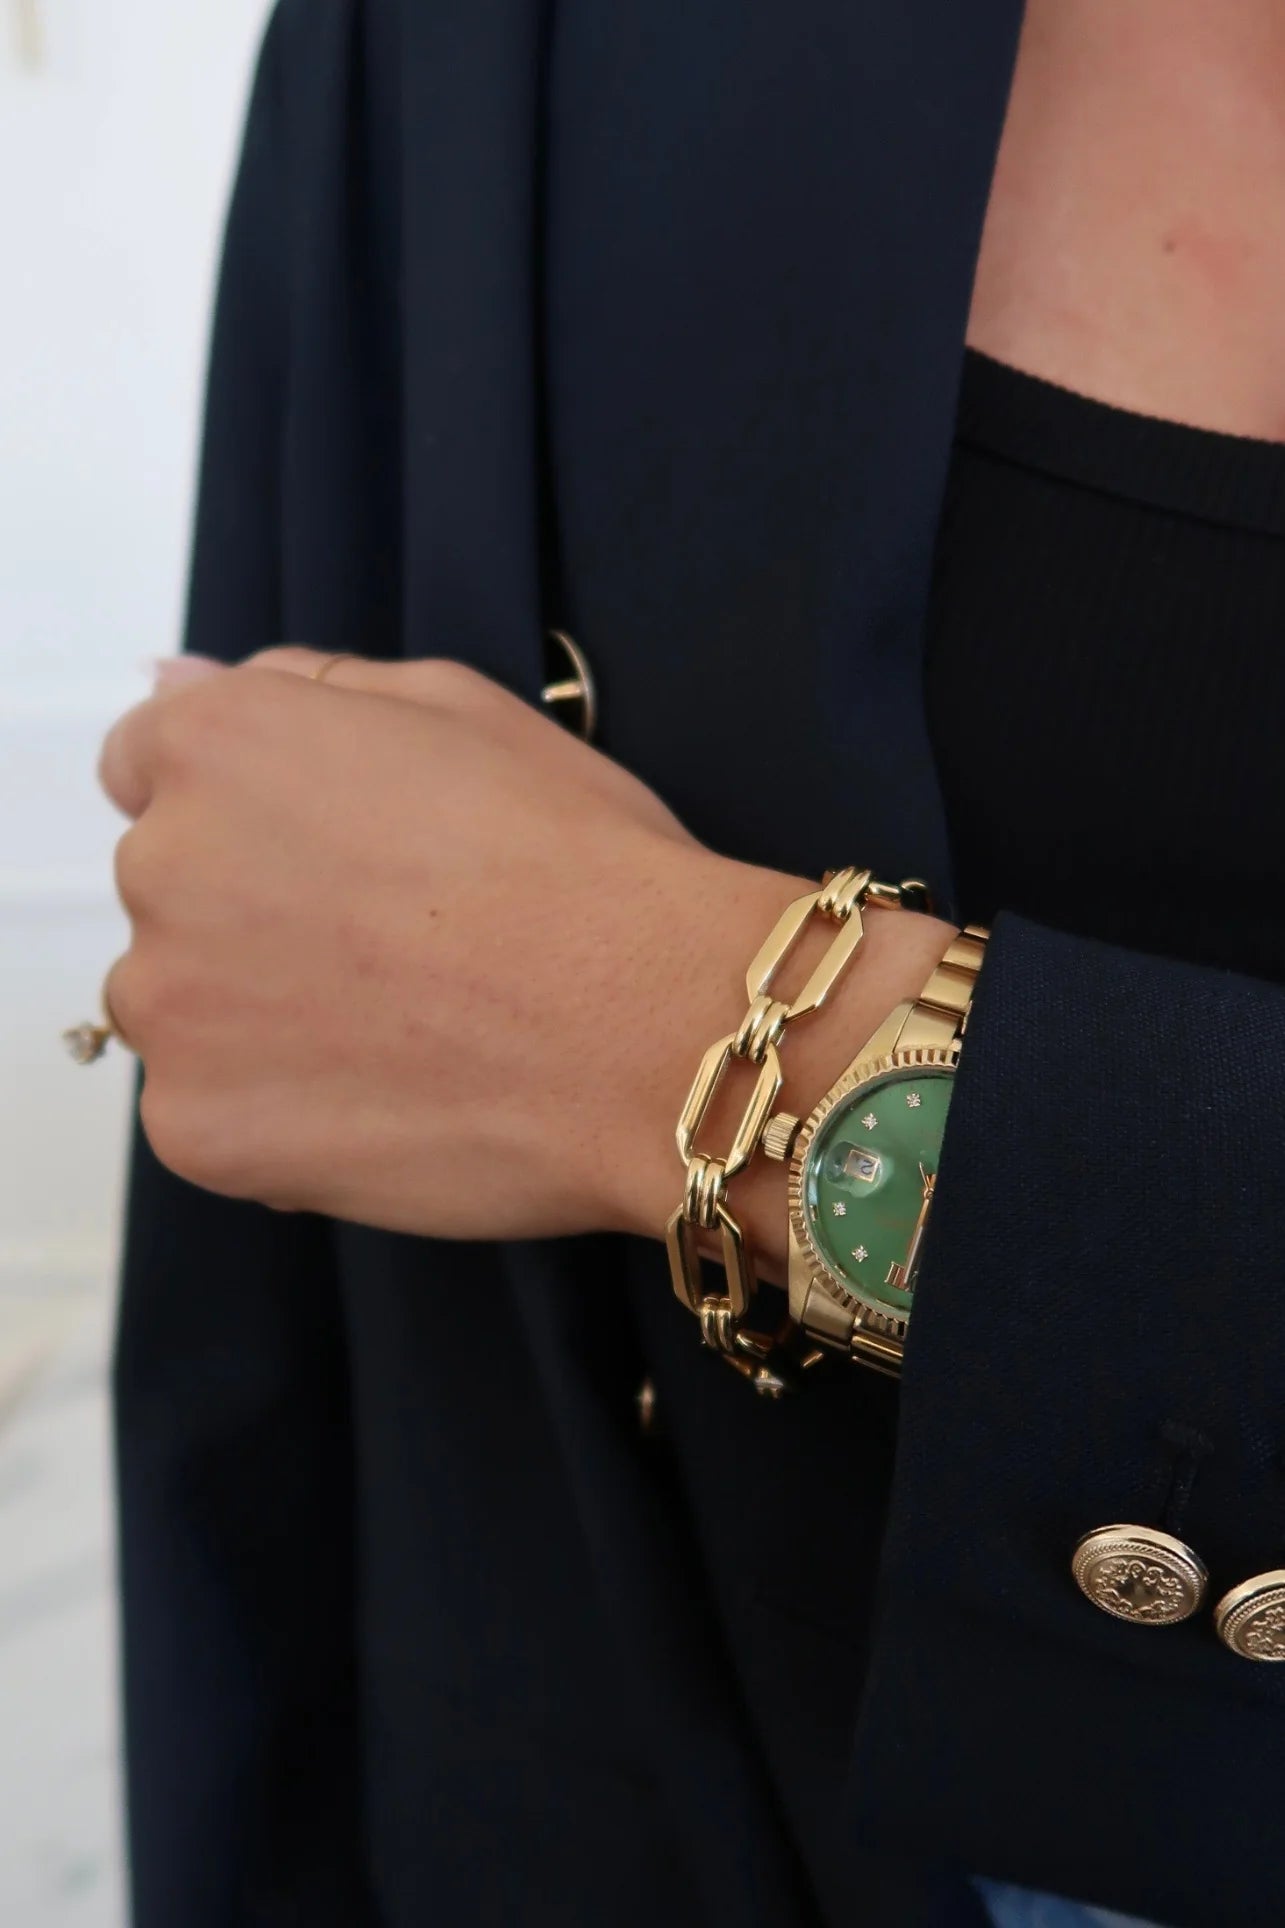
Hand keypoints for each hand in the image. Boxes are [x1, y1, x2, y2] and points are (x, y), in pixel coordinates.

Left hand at [98, 649, 956, 1254]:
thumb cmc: (577, 860)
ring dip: (258, 1017)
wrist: (648, 1029)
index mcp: (217, 745)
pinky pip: (210, 1115)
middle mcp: (161, 864)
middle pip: (170, 891)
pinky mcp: (196, 1130)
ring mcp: (168, 1007)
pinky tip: (386, 1099)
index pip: (148, 765)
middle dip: (253, 912)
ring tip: (401, 1033)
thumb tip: (172, 682)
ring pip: (185, 1008)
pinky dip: (276, 1115)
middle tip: (396, 948)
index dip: (248, 808)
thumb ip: (300, 687)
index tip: (327, 855)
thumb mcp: (460, 709)